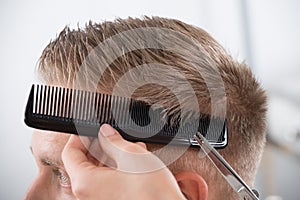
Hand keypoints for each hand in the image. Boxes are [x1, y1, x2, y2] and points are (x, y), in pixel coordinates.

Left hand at [62, 124, 185, 199]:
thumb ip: (113, 141)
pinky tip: (134, 159)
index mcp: (85, 182)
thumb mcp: (130, 156)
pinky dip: (118, 168)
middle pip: (84, 163)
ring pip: (99, 172)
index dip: (78, 137)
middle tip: (111, 134)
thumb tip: (105, 132)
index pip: (69, 153)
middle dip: (99, 145)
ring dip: (112, 156)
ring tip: (129, 145)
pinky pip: (109, 182)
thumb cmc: (150, 192)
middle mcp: (89, 195)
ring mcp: (101, 199)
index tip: (88, 129)